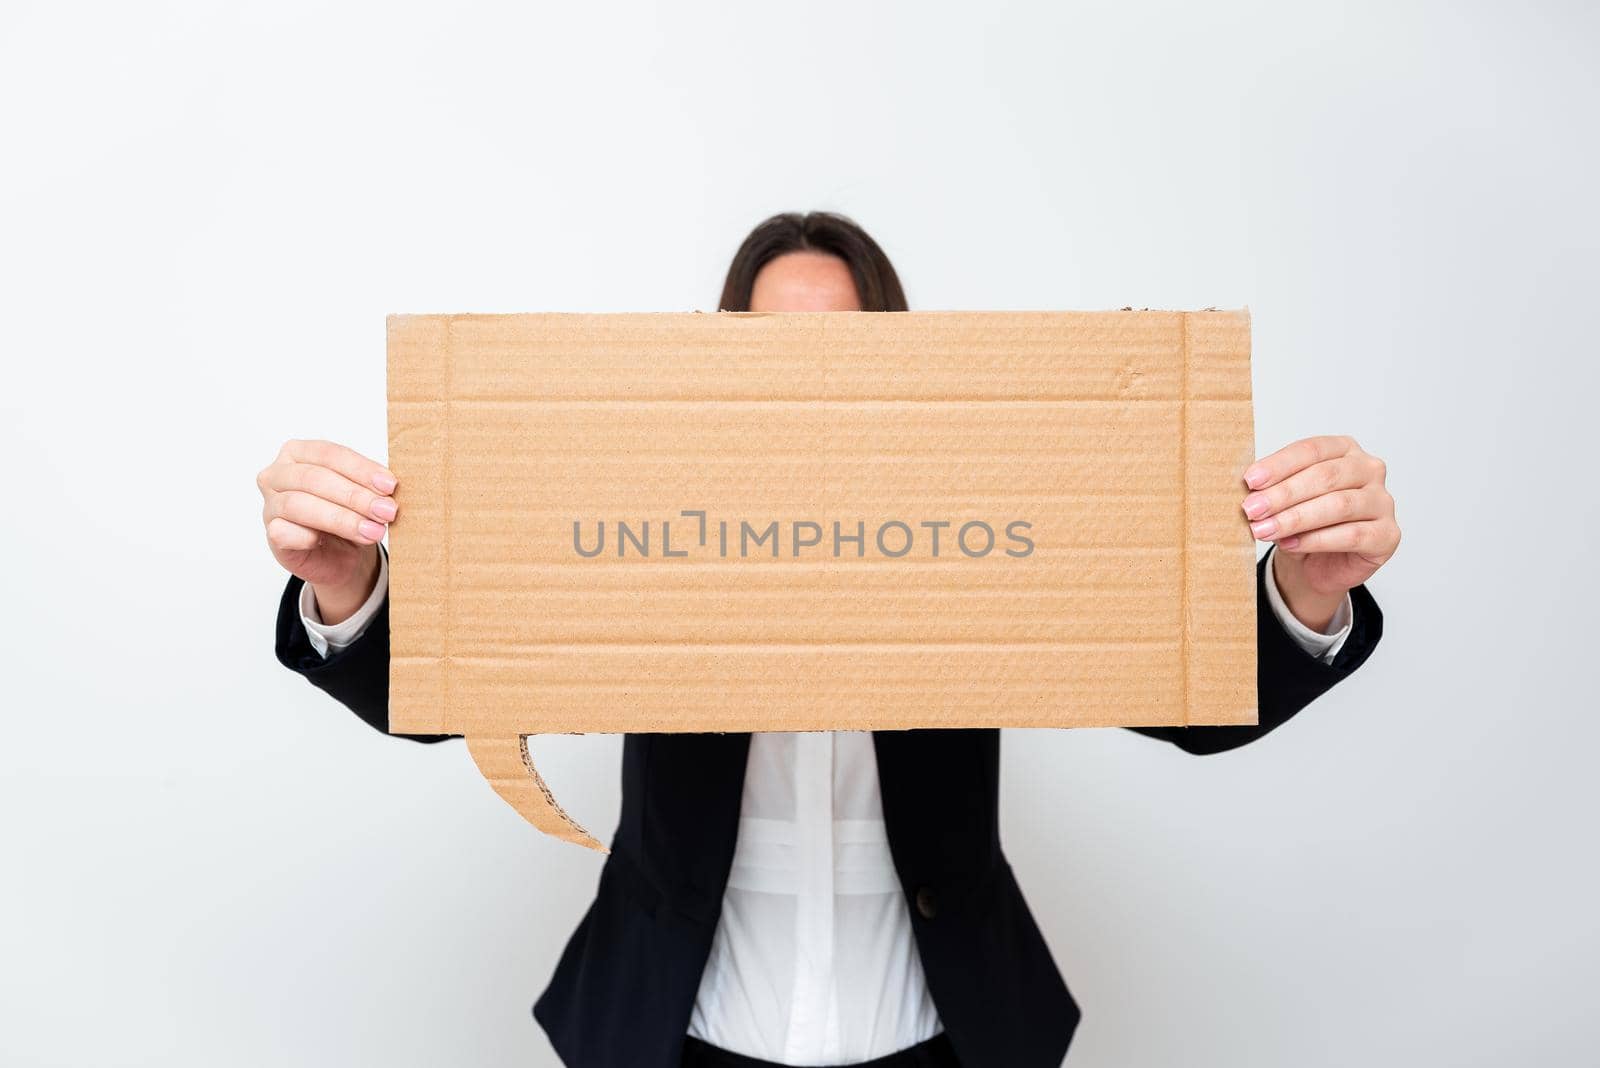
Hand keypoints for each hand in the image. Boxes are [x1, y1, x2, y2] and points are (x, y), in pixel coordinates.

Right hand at [257, 439, 398, 623]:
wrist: (340, 555)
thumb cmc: (349, 515)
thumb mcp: (363, 494)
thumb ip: (370, 486)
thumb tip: (388, 489)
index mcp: (299, 452)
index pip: (329, 454)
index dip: (361, 469)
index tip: (389, 485)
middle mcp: (278, 474)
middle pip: (315, 479)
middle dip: (355, 496)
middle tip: (386, 511)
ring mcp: (271, 504)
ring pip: (299, 505)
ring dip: (341, 519)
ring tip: (372, 531)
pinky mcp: (272, 534)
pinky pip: (283, 532)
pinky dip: (307, 536)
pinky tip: (325, 541)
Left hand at [1240, 435, 1399, 630]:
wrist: (1319, 564)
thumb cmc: (1303, 523)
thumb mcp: (1283, 500)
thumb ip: (1272, 489)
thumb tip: (1248, 490)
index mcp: (1344, 449)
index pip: (1311, 449)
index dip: (1279, 465)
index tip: (1249, 481)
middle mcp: (1369, 470)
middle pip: (1325, 476)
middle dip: (1283, 494)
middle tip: (1251, 509)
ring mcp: (1382, 502)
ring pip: (1338, 505)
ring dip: (1295, 518)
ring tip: (1264, 529)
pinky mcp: (1387, 535)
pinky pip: (1351, 535)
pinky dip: (1315, 540)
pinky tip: (1289, 544)